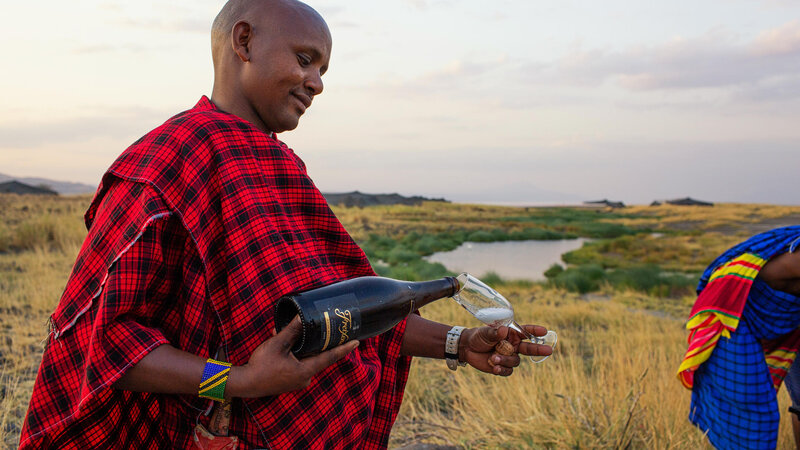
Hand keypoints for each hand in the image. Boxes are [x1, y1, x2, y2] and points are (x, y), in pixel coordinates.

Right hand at [228, 316, 357, 398]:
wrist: (245, 383)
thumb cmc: (261, 365)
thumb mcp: (278, 344)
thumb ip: (292, 330)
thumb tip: (303, 316)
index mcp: (305, 370)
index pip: (330, 357)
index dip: (344, 349)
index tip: (357, 342)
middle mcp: (304, 378)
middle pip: (319, 358)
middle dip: (323, 344)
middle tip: (334, 333)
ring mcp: (297, 382)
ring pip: (307, 361)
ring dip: (306, 348)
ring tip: (303, 334)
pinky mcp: (289, 381)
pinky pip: (299, 365)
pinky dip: (297, 354)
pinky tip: (286, 343)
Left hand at [458, 325, 552, 375]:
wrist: (467, 349)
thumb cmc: (478, 336)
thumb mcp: (485, 332)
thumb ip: (494, 333)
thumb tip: (503, 331)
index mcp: (511, 334)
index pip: (525, 332)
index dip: (535, 331)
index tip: (544, 331)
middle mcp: (513, 345)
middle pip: (529, 348)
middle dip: (539, 349)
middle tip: (549, 350)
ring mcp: (508, 356)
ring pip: (516, 361)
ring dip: (506, 360)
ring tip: (494, 358)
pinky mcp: (502, 367)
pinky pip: (508, 371)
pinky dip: (503, 369)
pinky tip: (495, 367)